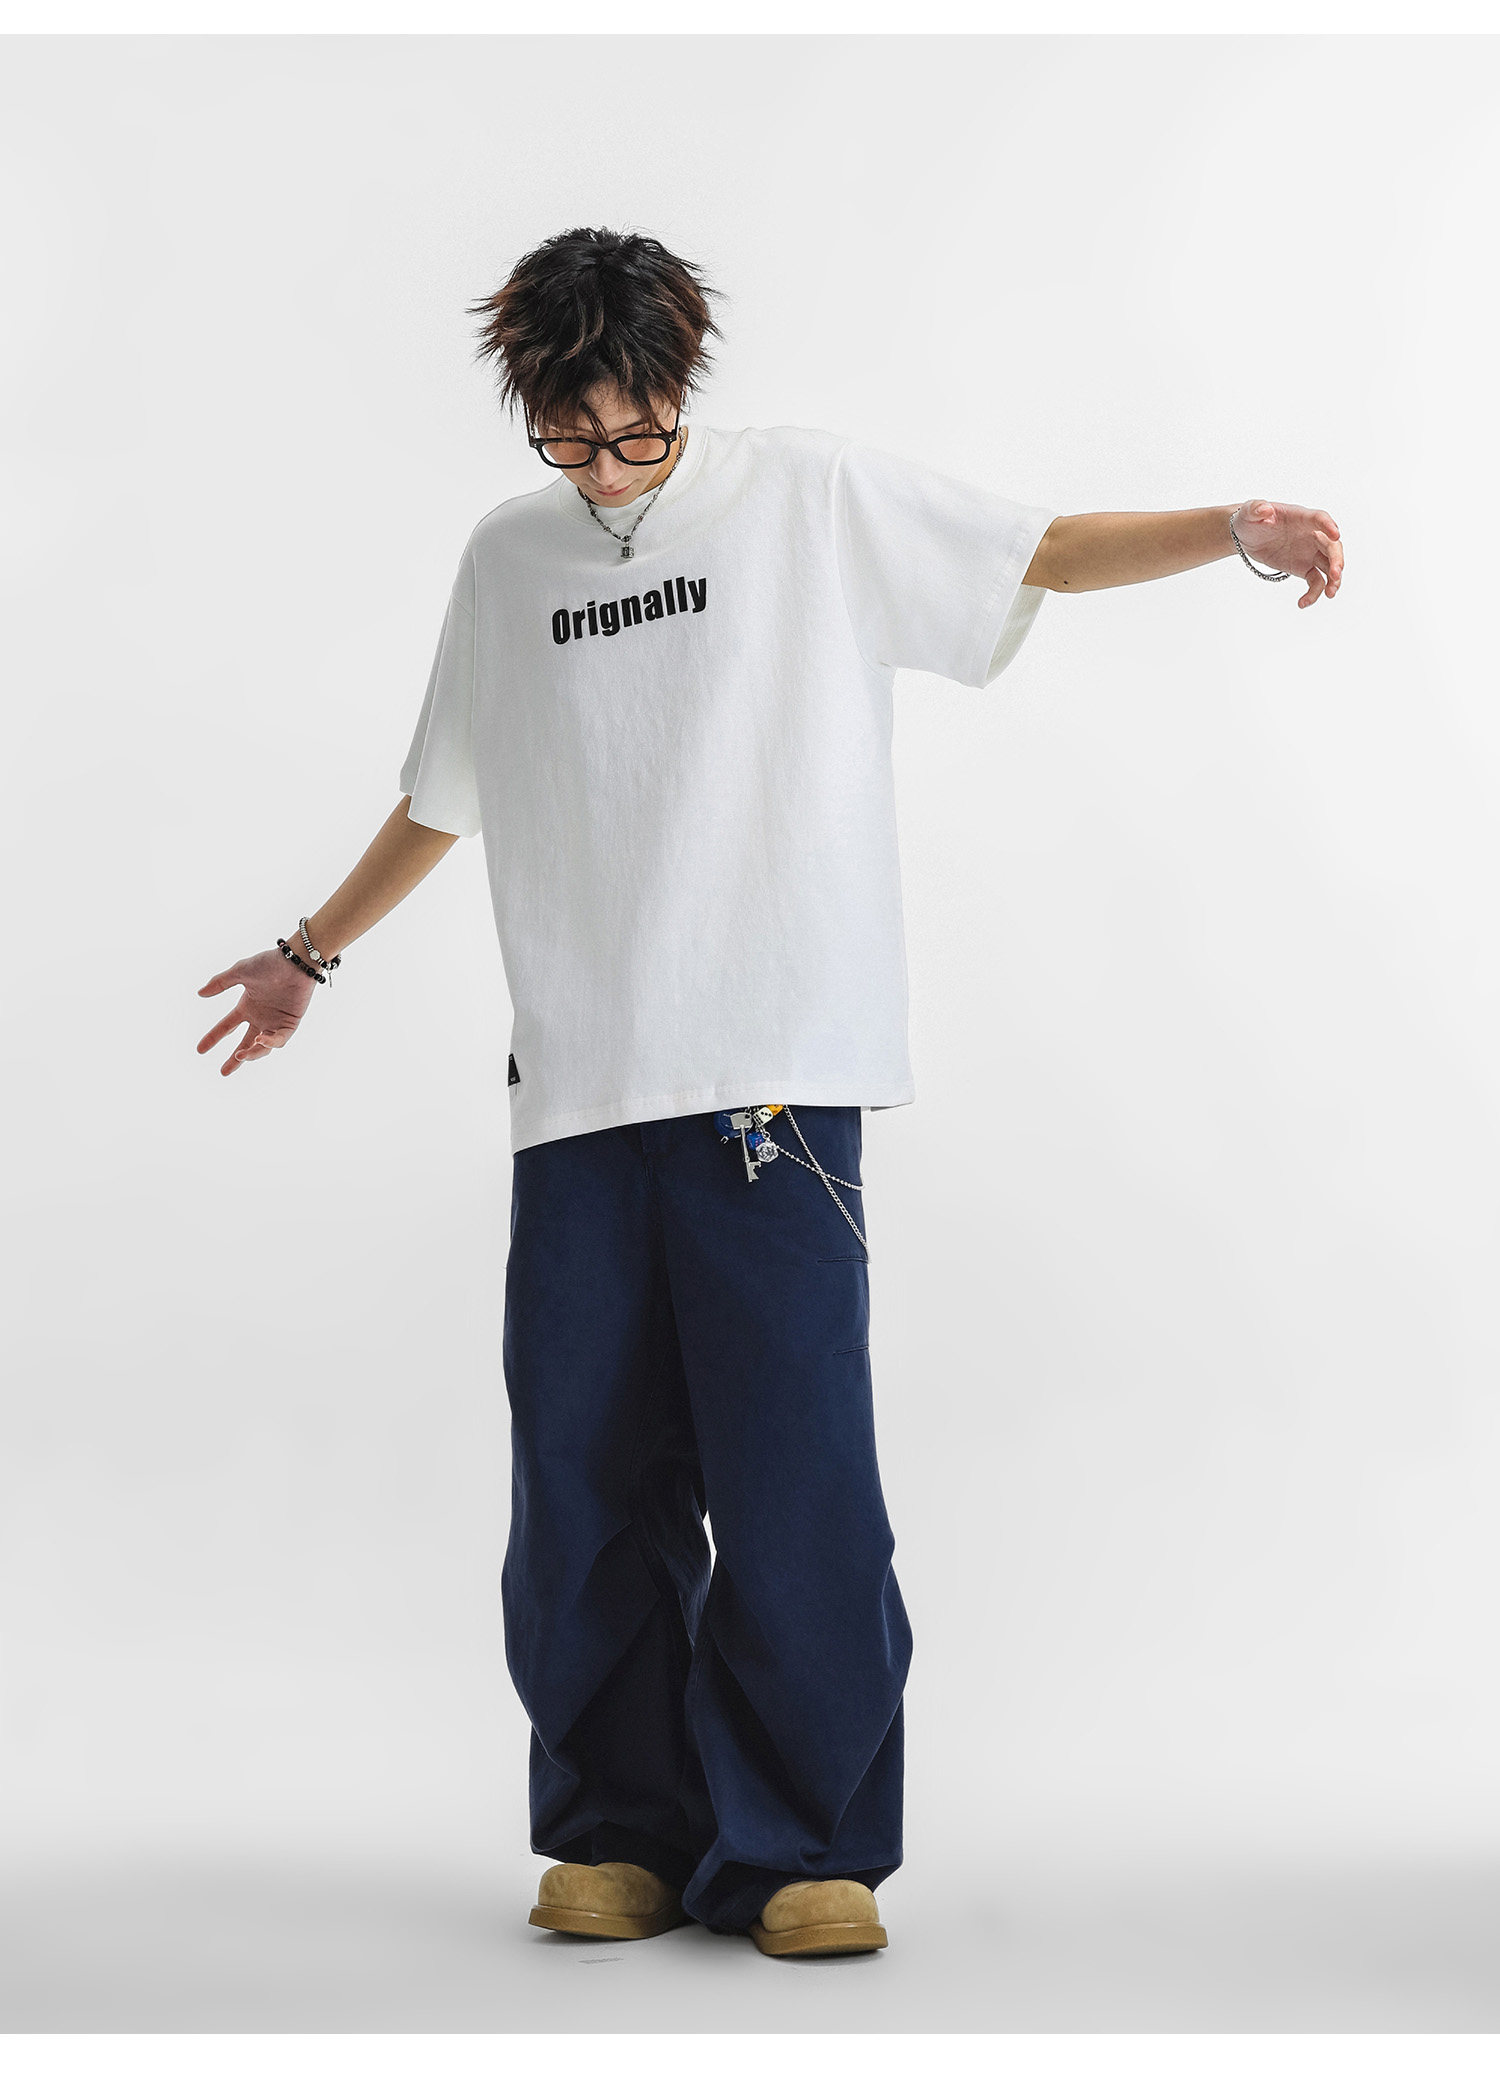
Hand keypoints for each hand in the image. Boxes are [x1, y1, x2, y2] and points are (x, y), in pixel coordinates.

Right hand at [197, 946, 318, 1075]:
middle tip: (224, 1072)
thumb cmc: (269, 963)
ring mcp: (275, 1022)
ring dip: (252, 1053)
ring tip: (240, 1055)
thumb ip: (220, 982)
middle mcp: (260, 1017)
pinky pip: (280, 1040)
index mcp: (247, 1007)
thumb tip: (200, 993)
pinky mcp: (290, 1023)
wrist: (295, 961)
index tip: (200, 1050)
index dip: (213, 1038)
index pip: (226, 1027)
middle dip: (236, 1059)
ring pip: (262, 1046)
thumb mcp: (240, 972)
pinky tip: (260, 1040)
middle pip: (245, 1044)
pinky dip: (270, 1043)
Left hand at [1232, 501, 1342, 607]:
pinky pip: (1315, 581)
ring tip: (1330, 594)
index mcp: (1301, 517)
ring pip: (1329, 566)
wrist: (1246, 536)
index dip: (1329, 525)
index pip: (1320, 518)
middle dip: (1337, 560)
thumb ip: (1256, 508)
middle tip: (1336, 574)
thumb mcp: (1249, 512)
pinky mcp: (1304, 567)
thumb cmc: (1250, 519)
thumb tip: (1264, 509)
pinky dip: (1313, 593)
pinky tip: (1303, 603)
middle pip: (1331, 546)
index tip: (1336, 534)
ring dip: (1333, 580)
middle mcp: (1311, 534)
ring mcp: (1310, 552)